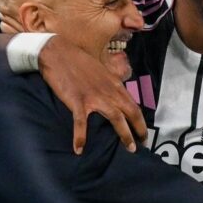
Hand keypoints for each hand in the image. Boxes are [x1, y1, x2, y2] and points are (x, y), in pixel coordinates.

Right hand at [38, 36, 146, 153]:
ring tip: (130, 148)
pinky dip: (80, 136)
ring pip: (115, 118)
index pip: (133, 104)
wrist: (58, 52)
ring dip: (124, 134)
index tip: (143, 132)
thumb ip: (110, 81)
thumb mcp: (102, 69)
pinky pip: (80, 122)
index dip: (141, 120)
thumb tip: (116, 92)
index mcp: (115, 84)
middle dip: (139, 129)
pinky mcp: (77, 101)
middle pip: (130, 112)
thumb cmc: (79, 59)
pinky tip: (79, 149)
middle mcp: (109, 91)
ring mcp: (94, 97)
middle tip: (142, 144)